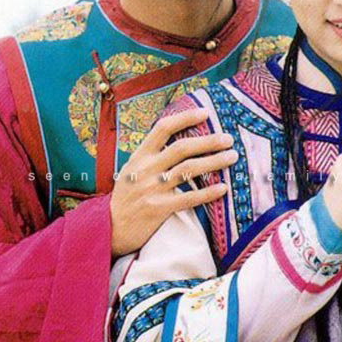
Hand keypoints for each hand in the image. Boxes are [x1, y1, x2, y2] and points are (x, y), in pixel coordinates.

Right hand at [110, 108, 237, 256]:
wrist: (109, 228)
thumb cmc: (126, 197)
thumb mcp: (132, 169)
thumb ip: (152, 155)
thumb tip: (179, 137)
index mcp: (139, 156)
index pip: (163, 128)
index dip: (185, 118)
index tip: (205, 113)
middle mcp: (146, 169)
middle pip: (182, 148)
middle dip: (208, 141)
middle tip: (228, 139)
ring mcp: (152, 189)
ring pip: (189, 170)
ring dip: (214, 162)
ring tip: (231, 157)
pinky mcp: (159, 209)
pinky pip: (189, 198)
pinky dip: (208, 192)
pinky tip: (223, 187)